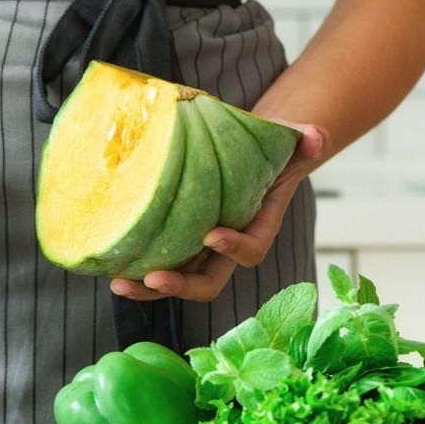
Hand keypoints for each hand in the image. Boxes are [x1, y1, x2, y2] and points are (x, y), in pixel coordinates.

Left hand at [110, 120, 327, 301]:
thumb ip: (303, 140)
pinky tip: (109, 263)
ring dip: (148, 286)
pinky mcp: (177, 242)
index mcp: (256, 228)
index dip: (234, 248)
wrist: (250, 155)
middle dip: (181, 285)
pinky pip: (157, 262)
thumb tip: (316, 136)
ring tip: (120, 283)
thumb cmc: (269, 151)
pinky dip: (135, 268)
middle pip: (207, 282)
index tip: (212, 235)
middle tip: (154, 278)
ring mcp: (199, 250)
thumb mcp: (290, 142)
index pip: (250, 250)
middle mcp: (226, 248)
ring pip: (177, 279)